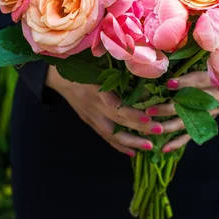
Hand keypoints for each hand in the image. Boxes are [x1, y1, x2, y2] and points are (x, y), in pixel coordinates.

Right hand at [45, 65, 166, 156]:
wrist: (58, 78)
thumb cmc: (81, 66)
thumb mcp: (97, 66)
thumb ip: (117, 71)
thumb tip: (146, 72)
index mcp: (96, 91)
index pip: (115, 106)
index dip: (131, 114)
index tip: (148, 117)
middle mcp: (94, 107)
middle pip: (118, 122)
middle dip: (140, 128)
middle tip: (160, 130)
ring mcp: (91, 117)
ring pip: (112, 135)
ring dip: (132, 142)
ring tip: (149, 146)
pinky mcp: (89, 122)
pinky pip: (105, 137)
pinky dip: (119, 146)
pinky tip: (133, 153)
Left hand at [143, 71, 218, 153]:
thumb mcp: (210, 70)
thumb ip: (190, 76)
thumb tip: (169, 82)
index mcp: (215, 85)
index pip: (198, 83)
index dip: (184, 83)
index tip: (168, 83)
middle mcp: (212, 102)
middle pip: (189, 107)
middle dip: (168, 110)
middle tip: (149, 111)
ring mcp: (208, 115)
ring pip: (187, 123)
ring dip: (169, 127)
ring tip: (152, 129)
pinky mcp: (206, 123)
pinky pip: (191, 135)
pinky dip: (178, 142)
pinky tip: (164, 148)